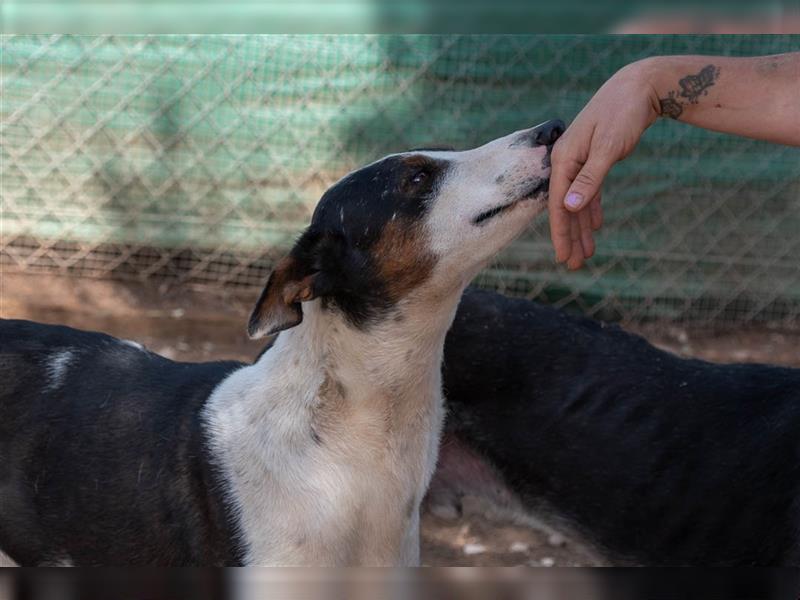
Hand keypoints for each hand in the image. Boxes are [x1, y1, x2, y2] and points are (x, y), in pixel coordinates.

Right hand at [549, 59, 660, 268]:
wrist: (640, 85)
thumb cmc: (623, 113)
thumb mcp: (607, 148)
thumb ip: (589, 180)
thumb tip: (569, 208)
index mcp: (564, 159)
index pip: (558, 204)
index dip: (560, 232)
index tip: (563, 257)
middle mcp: (568, 162)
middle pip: (566, 207)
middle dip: (570, 237)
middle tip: (574, 265)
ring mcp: (580, 161)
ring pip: (579, 202)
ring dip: (582, 228)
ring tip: (587, 254)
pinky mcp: (595, 159)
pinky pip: (590, 191)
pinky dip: (592, 209)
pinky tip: (596, 227)